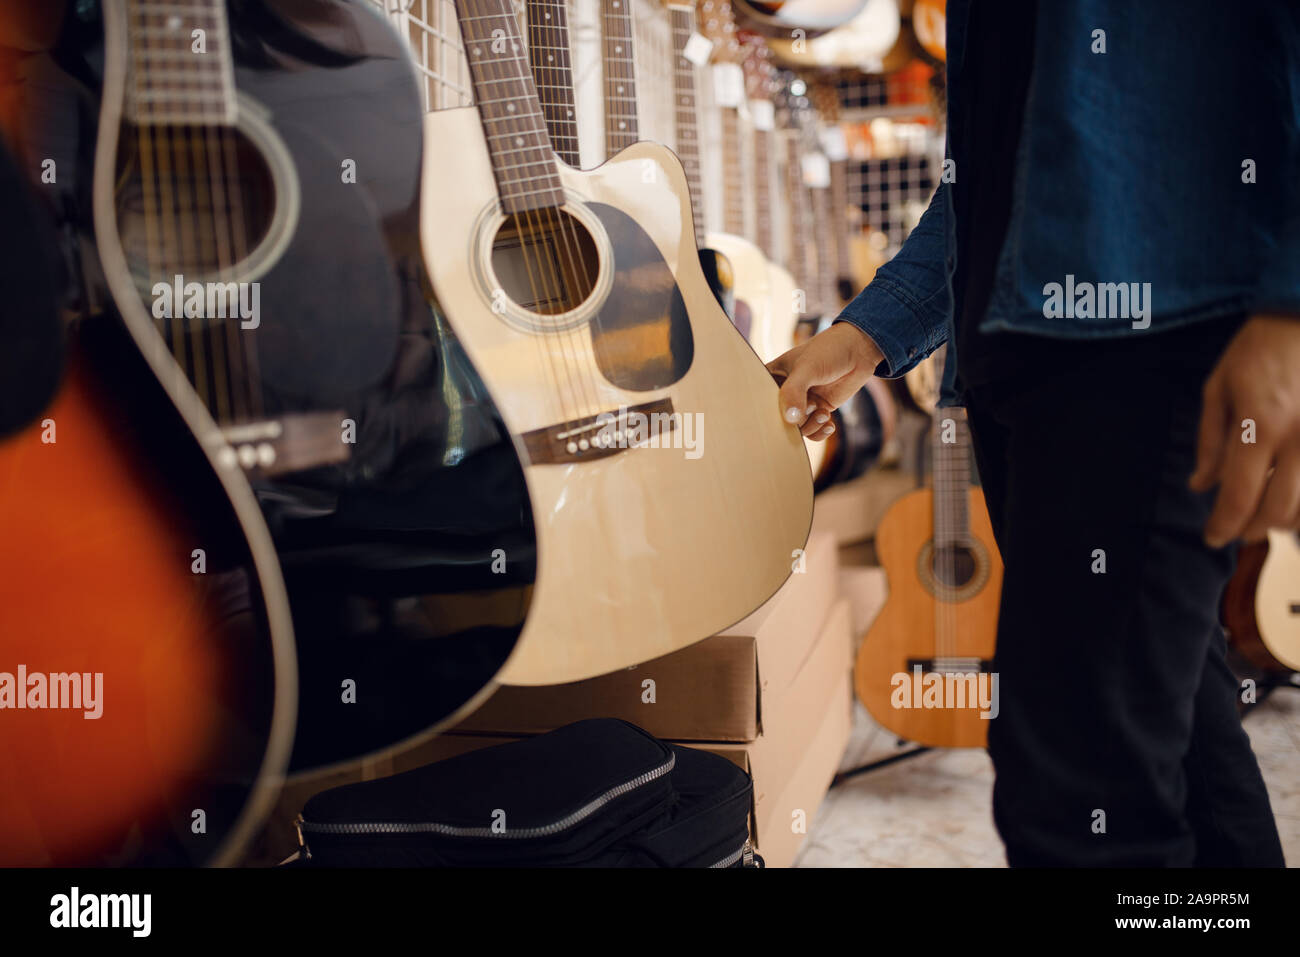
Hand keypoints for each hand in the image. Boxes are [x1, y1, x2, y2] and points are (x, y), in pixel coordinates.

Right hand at [766, 322, 883, 439]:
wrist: (858, 350)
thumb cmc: (828, 350)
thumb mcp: (807, 368)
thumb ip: (794, 392)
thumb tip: (790, 420)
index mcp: (772, 377)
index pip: (759, 401)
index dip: (767, 412)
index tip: (784, 413)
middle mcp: (784, 392)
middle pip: (778, 419)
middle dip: (795, 420)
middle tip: (811, 406)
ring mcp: (801, 402)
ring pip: (796, 428)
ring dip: (811, 425)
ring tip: (823, 412)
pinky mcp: (817, 410)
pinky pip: (812, 431)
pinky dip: (820, 432)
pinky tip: (829, 424)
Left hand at [1191, 315, 1299, 545]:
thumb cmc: (1258, 349)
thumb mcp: (1218, 388)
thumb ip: (1210, 441)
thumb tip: (1199, 485)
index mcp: (1259, 425)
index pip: (1239, 494)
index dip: (1223, 524)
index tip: (1212, 537)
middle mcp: (1299, 438)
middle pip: (1278, 509)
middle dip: (1252, 529)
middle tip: (1236, 531)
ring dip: (1283, 519)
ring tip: (1262, 517)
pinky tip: (1291, 498)